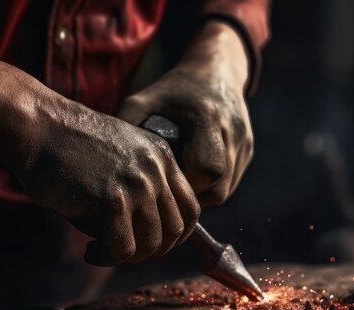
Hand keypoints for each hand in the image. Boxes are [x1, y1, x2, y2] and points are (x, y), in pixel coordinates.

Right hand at [0, 59, 199, 265]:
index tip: (153, 245)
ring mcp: (137, 184)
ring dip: (128, 257)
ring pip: (151, 243)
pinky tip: (91, 253)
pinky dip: (108, 259)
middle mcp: (156, 170)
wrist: (36, 126)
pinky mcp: (112, 200)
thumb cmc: (68, 147)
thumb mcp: (119, 160)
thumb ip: (141, 191)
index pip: (191, 208)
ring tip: (103, 251)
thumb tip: (147, 240)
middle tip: (125, 253)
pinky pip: (123, 249)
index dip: (176, 235)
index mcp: (162, 157)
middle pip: (175, 230)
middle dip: (152, 251)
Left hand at [119, 21, 253, 205]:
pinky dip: (211, 185)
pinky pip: (230, 182)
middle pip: (220, 189)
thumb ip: (127, 126)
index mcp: (209, 118)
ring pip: (225, 190)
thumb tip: (104, 163)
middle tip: (169, 185)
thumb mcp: (145, 99)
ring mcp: (245, 143)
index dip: (186, 183)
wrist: (216, 70)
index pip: (208, 170)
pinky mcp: (249, 150)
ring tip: (178, 178)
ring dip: (200, 192)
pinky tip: (192, 172)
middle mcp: (233, 132)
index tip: (166, 176)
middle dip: (192, 195)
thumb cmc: (174, 89)